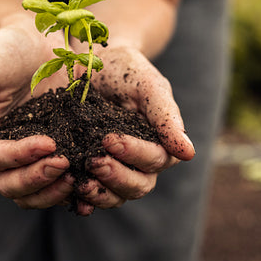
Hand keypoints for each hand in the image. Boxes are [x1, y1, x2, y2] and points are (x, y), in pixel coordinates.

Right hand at [0, 14, 73, 208]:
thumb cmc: (3, 51)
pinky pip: (63, 176)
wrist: (37, 35)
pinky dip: (75, 183)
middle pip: (13, 186)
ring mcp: (33, 151)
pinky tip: (94, 178)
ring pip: (36, 190)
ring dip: (55, 190)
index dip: (20, 158)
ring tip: (80, 176)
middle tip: (65, 164)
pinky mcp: (60, 145)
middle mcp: (4, 151)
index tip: (49, 144)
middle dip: (38, 179)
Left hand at [75, 45, 194, 210]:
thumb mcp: (147, 84)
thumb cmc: (125, 69)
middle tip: (93, 161)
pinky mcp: (90, 169)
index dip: (134, 154)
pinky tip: (72, 196)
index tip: (109, 139)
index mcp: (158, 141)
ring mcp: (115, 166)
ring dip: (100, 193)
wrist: (91, 61)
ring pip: (116, 195)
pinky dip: (83, 200)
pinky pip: (91, 195)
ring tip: (80, 181)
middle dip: (116, 177)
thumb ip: (165, 115)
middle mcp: (139, 160)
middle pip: (138, 185)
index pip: (154, 159)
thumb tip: (188, 153)